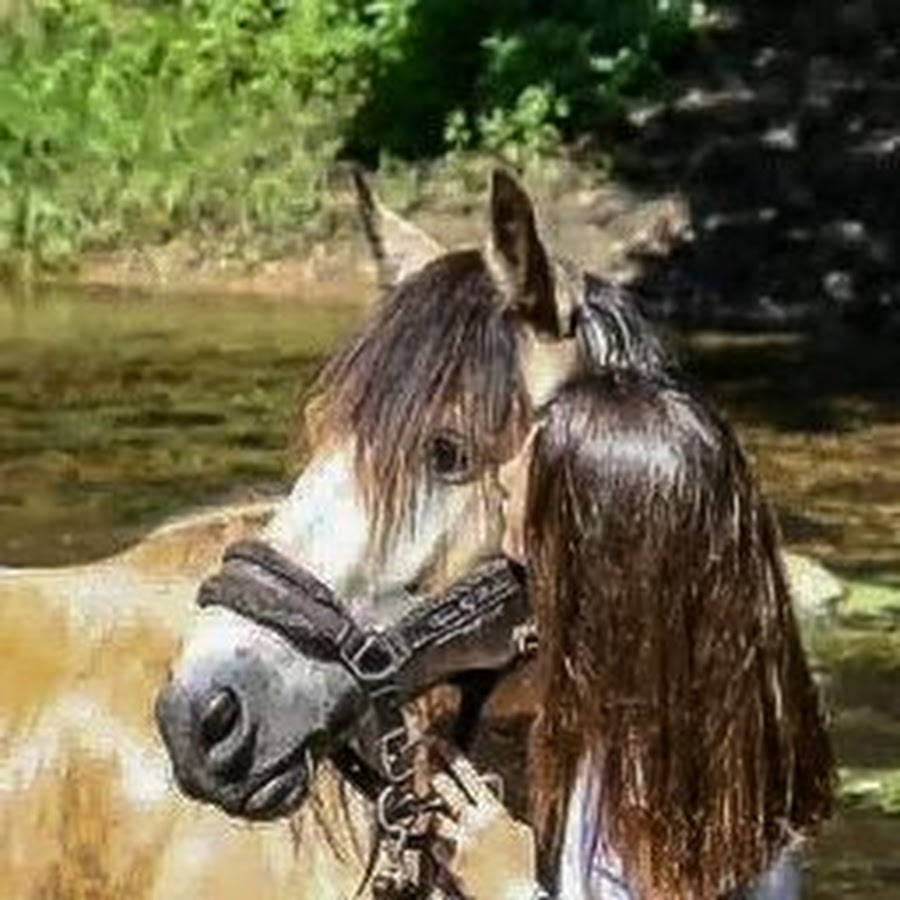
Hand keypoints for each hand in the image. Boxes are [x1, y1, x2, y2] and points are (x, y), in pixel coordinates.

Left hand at [430, 752, 540, 899]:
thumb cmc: (521, 872)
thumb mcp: (522, 835)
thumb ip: (505, 817)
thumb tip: (495, 807)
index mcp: (494, 810)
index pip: (467, 773)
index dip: (449, 754)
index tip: (437, 742)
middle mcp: (476, 821)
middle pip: (444, 788)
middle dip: (433, 781)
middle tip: (428, 777)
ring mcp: (462, 840)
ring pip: (435, 818)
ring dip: (437, 824)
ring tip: (449, 834)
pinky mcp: (451, 860)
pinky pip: (435, 847)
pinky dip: (439, 851)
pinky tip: (449, 858)